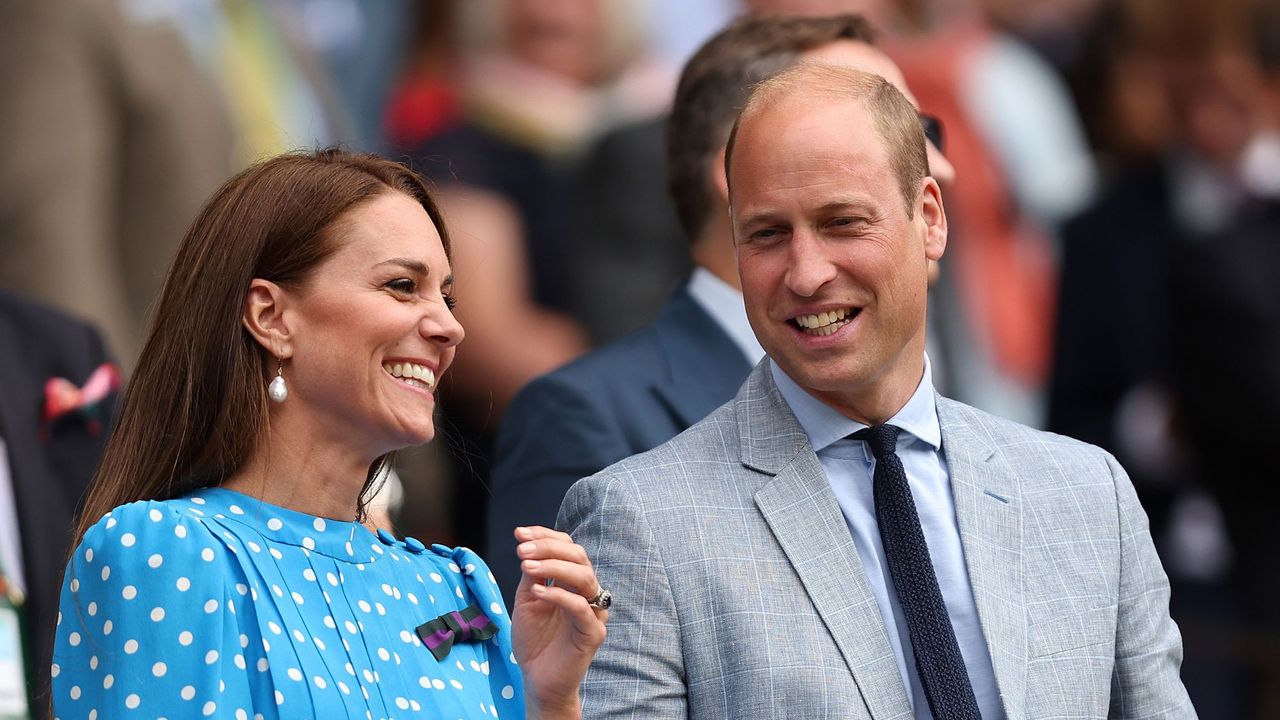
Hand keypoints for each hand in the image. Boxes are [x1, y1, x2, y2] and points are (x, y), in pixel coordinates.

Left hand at [510, 526, 607, 718]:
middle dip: (548, 548)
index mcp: (572, 581)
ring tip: (527, 567)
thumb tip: (528, 546)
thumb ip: (532, 575)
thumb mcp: (527, 600)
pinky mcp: (593, 633)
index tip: (519, 533)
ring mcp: (593, 611)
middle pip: (578, 557)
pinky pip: (581, 607)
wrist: (537, 678)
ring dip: (553, 566)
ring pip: (584, 577)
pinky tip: (538, 592)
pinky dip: (559, 595)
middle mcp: (587, 592)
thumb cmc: (534, 640)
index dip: (545, 536)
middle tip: (522, 550)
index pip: (567, 548)